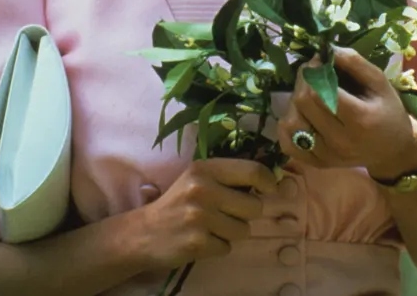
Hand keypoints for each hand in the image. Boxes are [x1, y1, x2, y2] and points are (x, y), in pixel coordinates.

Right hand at [137, 158, 276, 269]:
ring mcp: (200, 217)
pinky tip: (202, 239)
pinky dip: (219, 246)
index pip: (252, 171)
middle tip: (229, 213)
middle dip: (247, 213)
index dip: (268, 181)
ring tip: (212, 227)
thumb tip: (271, 181)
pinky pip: (228, 247)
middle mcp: (203, 189)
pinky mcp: (197, 243)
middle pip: (254, 206)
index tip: (270, 189)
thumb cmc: (179, 202)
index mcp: (205, 168)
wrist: (145, 232)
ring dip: (233, 232)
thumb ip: (228, 178)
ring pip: (244, 229)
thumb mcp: (199, 179)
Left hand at [277, 47, 416, 178]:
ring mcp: (327, 156)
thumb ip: (355, 63)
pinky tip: (302, 115)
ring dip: (294, 102)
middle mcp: (341, 142)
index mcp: (359, 120)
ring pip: (291, 124)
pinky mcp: (317, 164)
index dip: (314, 70)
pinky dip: (288, 127)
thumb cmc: (388, 111)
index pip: (319, 93)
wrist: (393, 150)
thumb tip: (327, 49)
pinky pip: (288, 144)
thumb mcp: (380, 82)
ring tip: (308, 94)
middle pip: (303, 104)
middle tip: (313, 73)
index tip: (320, 61)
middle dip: (304, 81)